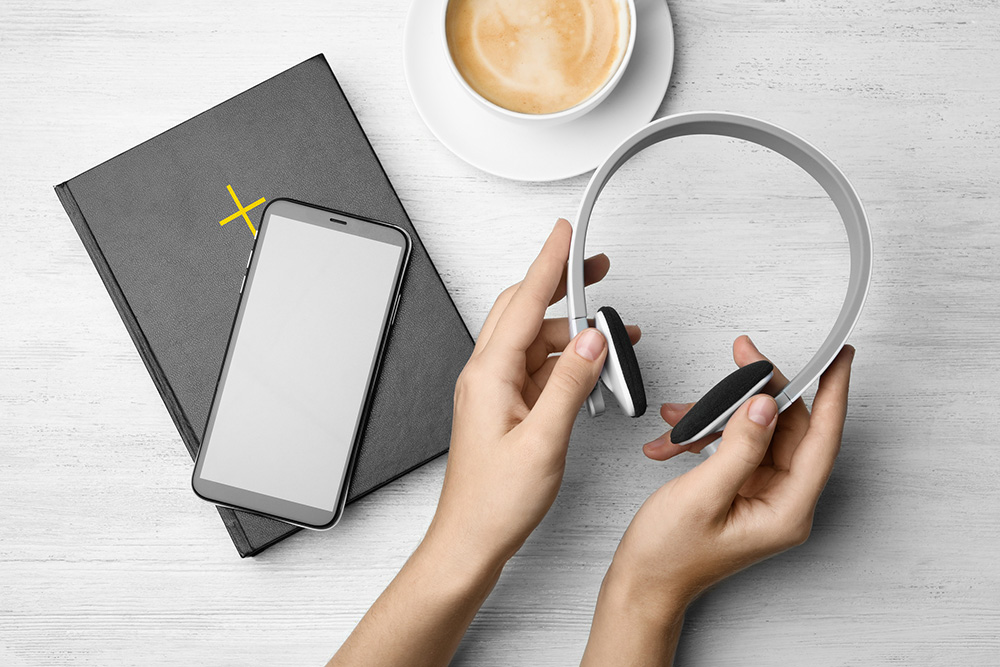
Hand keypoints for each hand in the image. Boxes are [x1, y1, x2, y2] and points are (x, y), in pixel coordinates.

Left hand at [331, 219, 640, 666]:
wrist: (471, 539)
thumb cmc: (495, 500)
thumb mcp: (544, 440)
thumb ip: (570, 385)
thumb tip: (591, 340)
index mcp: (489, 375)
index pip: (523, 303)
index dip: (547, 264)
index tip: (564, 234)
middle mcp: (487, 375)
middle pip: (524, 310)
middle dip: (560, 286)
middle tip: (595, 271)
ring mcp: (496, 391)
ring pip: (535, 340)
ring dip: (571, 333)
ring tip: (613, 338)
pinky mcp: (507, 407)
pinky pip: (539, 369)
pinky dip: (567, 362)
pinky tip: (593, 370)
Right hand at [614, 336, 854, 610]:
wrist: (643, 582)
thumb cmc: (669, 556)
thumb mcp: (702, 495)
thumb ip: (738, 447)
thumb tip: (765, 405)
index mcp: (787, 510)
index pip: (822, 440)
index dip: (833, 393)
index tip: (840, 358)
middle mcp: (782, 502)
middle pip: (787, 428)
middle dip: (758, 392)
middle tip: (743, 358)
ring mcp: (762, 495)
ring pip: (757, 432)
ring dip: (717, 417)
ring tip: (682, 416)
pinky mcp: (742, 489)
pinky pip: (735, 445)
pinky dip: (704, 435)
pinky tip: (676, 439)